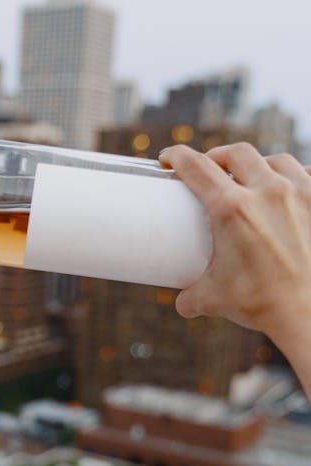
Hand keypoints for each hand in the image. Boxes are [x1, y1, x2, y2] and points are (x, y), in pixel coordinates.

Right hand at [160, 143, 310, 394]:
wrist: (308, 312)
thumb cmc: (262, 304)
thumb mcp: (213, 300)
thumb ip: (191, 296)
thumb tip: (184, 301)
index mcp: (232, 209)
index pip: (196, 167)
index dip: (177, 157)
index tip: (168, 159)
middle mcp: (267, 191)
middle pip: (236, 153)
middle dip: (218, 157)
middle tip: (210, 169)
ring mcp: (299, 192)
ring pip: (275, 160)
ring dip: (258, 164)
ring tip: (252, 178)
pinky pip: (307, 174)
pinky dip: (295, 176)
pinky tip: (289, 188)